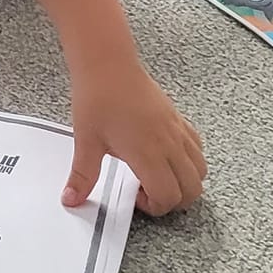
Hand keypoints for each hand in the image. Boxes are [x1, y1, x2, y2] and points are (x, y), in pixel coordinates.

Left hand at [64, 63, 205, 216]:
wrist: (108, 65)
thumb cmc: (98, 98)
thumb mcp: (86, 142)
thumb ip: (82, 175)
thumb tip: (72, 198)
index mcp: (147, 154)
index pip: (169, 196)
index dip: (155, 207)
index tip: (135, 196)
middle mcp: (169, 144)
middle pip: (192, 189)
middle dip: (174, 201)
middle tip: (149, 192)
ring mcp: (177, 131)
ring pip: (201, 170)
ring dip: (185, 182)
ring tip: (157, 175)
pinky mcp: (178, 119)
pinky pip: (196, 148)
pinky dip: (189, 161)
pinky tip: (164, 156)